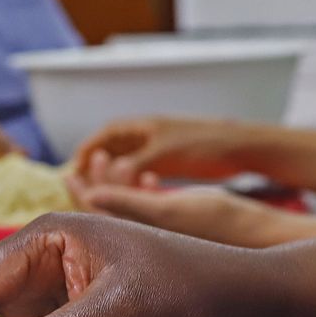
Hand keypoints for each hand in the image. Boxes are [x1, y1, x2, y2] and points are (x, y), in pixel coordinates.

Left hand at [67, 176, 292, 248]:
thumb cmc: (220, 223)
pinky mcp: (183, 235)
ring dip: (122, 185)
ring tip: (116, 162)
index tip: (69, 169)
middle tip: (92, 160)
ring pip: (131, 210)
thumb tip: (89, 196)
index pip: (97, 214)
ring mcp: (164, 240)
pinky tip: (151, 179)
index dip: (81, 191)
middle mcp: (146, 243)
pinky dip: (148, 194)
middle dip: (99, 184)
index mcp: (136, 240)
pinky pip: (155, 213)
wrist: (264, 238)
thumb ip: (128, 204)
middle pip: (110, 212)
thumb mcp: (169, 208)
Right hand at [73, 116, 251, 187]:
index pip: (105, 135)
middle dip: (97, 163)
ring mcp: (161, 146)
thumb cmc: (202, 145)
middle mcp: (149, 134)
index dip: (88, 152)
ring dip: (114, 172)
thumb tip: (100, 185)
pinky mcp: (172, 159)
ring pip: (128, 158)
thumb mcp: (162, 156)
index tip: (75, 170)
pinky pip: (144, 167)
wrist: (241, 147)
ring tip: (102, 188)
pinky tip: (135, 190)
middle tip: (82, 181)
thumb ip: (131, 168)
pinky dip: (134, 177)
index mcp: (143, 126)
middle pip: (113, 146)